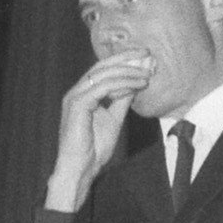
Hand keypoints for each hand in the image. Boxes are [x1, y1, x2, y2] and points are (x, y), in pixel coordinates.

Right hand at [45, 54, 151, 212]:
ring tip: (147, 75)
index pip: (103, 68)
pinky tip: (136, 87)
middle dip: (126, 57)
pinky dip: (121, 85)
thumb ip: (122, 99)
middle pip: (102, 66)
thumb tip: (137, 82)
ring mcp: (74, 97)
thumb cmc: (94, 147)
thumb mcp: (114, 118)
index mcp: (83, 93)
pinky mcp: (77, 106)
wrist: (80, 168)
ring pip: (103, 75)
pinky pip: (102, 89)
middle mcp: (76, 92)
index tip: (145, 56)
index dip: (123, 59)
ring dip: (128, 72)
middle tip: (147, 53)